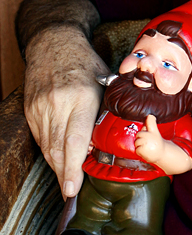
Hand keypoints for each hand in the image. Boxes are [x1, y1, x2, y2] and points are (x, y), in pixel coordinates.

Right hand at [24, 25, 106, 197]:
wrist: (52, 42)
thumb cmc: (84, 60)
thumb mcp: (105, 78)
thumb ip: (110, 106)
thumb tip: (118, 133)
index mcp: (81, 97)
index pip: (75, 139)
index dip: (73, 166)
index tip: (73, 187)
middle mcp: (58, 104)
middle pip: (58, 148)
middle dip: (64, 175)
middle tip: (70, 193)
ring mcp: (41, 107)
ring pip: (47, 146)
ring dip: (57, 166)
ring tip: (66, 182)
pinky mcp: (31, 109)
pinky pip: (40, 137)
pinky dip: (49, 151)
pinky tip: (58, 160)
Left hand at [134, 115, 163, 163]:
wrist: (162, 154)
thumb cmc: (156, 144)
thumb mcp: (155, 134)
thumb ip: (148, 128)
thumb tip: (146, 119)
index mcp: (154, 131)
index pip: (151, 122)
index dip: (150, 118)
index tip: (150, 116)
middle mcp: (150, 136)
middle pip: (139, 134)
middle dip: (140, 138)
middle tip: (147, 143)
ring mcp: (146, 143)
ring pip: (136, 142)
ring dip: (139, 146)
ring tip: (146, 148)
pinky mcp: (142, 149)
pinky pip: (136, 149)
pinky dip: (139, 152)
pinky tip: (145, 152)